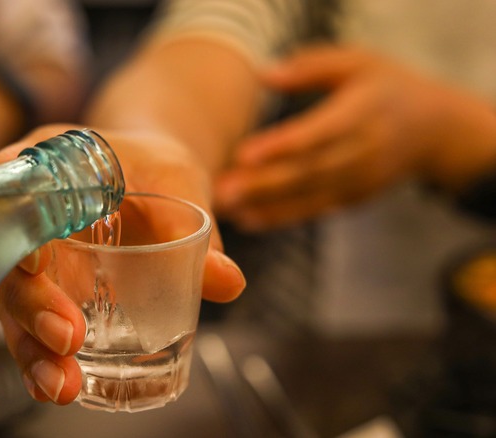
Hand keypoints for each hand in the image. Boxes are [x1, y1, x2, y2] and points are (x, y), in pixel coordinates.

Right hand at [0, 125, 245, 403]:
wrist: (150, 178)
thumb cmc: (153, 169)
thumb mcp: (176, 183)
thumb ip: (192, 227)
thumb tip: (227, 280)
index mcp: (42, 170)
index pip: (12, 197)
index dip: (14, 229)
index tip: (35, 265)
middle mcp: (22, 218)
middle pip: (8, 264)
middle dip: (33, 308)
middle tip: (68, 339)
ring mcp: (29, 262)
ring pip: (13, 307)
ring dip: (33, 350)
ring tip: (60, 387)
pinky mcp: (45, 295)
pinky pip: (33, 328)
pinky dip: (42, 359)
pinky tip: (59, 387)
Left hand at [214, 45, 480, 229]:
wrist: (434, 130)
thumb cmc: (384, 87)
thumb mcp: (356, 63)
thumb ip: (310, 67)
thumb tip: (262, 73)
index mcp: (365, 111)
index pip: (319, 132)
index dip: (281, 146)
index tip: (242, 154)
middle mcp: (365, 150)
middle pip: (309, 171)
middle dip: (263, 184)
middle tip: (221, 191)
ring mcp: (362, 179)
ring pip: (309, 195)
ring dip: (265, 204)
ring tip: (225, 209)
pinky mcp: (354, 198)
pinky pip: (314, 210)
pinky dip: (281, 217)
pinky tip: (248, 219)